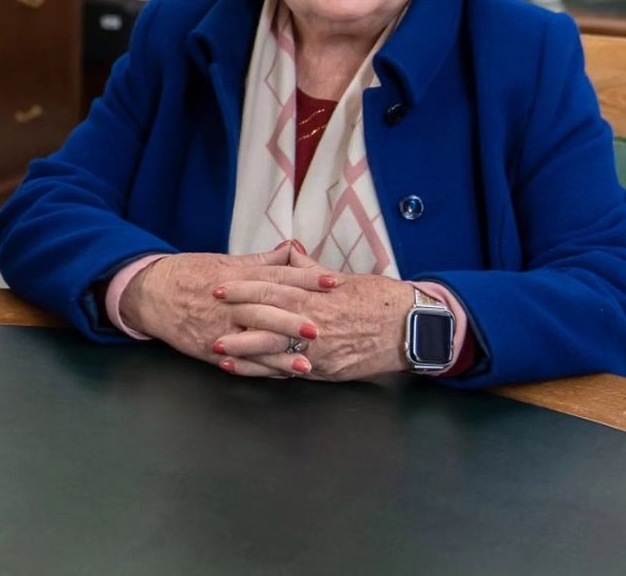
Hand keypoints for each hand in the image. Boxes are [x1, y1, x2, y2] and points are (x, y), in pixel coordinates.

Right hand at [120, 243, 333, 377]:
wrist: (148, 293)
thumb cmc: (188, 274)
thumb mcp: (222, 261)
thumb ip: (260, 262)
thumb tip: (292, 252)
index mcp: (234, 276)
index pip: (275, 276)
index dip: (305, 280)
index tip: (332, 283)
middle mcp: (227, 303)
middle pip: (263, 310)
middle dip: (292, 321)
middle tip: (320, 328)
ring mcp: (217, 328)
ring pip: (251, 341)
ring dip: (279, 354)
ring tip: (305, 364)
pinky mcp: (208, 348)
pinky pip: (237, 361)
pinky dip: (258, 369)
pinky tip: (279, 375)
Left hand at [212, 254, 412, 380]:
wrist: (414, 328)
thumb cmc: (380, 300)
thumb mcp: (345, 278)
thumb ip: (310, 270)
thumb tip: (288, 253)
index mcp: (319, 296)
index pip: (274, 288)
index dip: (246, 288)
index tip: (223, 287)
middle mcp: (317, 323)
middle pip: (269, 319)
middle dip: (238, 318)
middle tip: (210, 315)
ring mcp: (321, 350)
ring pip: (276, 350)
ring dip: (245, 350)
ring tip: (219, 349)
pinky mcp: (327, 370)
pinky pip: (291, 371)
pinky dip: (267, 371)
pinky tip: (247, 370)